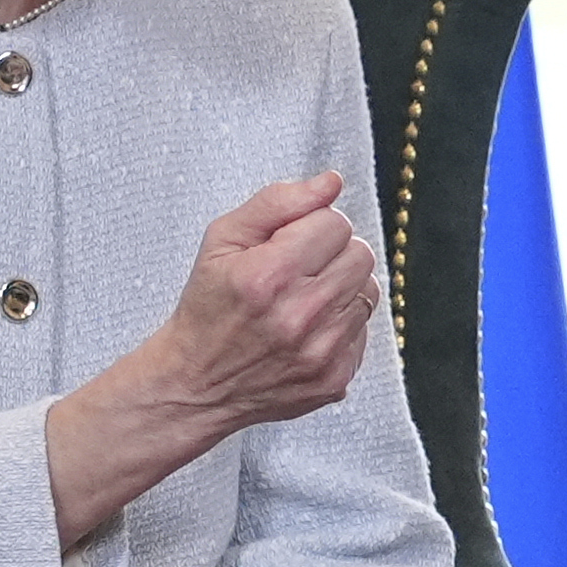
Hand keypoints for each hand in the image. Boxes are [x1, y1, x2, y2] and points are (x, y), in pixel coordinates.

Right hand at [152, 174, 377, 432]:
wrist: (197, 384)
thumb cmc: (208, 306)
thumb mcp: (222, 240)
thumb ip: (278, 202)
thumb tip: (331, 182)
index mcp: (269, 275)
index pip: (336, 223)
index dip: (313, 226)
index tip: (289, 243)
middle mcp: (299, 315)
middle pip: (361, 254)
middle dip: (331, 253)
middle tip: (298, 269)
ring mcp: (321, 352)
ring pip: (368, 291)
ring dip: (340, 288)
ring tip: (301, 299)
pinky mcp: (335, 378)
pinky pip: (364, 330)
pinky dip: (341, 324)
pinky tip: (307, 330)